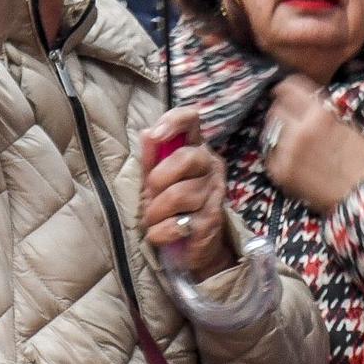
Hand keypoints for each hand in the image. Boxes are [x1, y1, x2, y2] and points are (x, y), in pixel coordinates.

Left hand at [139, 108, 235, 277]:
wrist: (191, 243)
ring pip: (179, 195)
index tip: (155, 135)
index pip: (191, 119)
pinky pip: (180, 223)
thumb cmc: (170, 202)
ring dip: (155, 211)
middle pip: (186, 158)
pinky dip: (160, 232)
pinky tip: (157, 233)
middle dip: (158, 179)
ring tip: (152, 218)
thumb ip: (151, 156)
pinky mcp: (213, 220)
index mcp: (195, 147)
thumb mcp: (156, 176)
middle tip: (149, 195)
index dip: (173, 121)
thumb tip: (147, 134)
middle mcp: (211, 164)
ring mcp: (216, 192)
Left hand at [262, 76, 363, 210]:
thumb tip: (306, 100)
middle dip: (282, 111)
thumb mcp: (348, 124)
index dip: (285, 89)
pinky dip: (278, 154)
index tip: (282, 91)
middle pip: (275, 109)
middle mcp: (299, 129)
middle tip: (290, 120)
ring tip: (294, 143)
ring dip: (280, 133)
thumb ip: (323, 111)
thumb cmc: (363, 161)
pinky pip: (270, 155)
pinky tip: (293, 160)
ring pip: (270, 131)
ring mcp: (287, 151)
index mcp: (319, 113)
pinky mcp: (280, 171)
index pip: (289, 88)